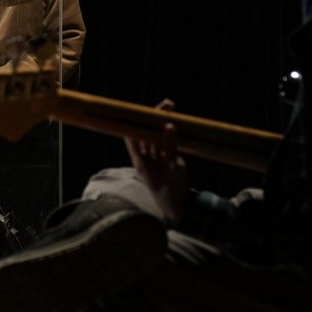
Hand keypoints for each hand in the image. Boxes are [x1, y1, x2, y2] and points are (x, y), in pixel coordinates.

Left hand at [125, 99, 187, 225]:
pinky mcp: (165, 160)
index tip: (143, 109)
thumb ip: (172, 147)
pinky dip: (168, 132)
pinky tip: (174, 122)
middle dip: (154, 117)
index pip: (132, 136)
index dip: (135, 121)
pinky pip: (164, 142)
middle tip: (167, 104)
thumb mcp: (174, 169)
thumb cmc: (173, 192)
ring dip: (162, 122)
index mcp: (140, 162)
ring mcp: (155, 159)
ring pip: (155, 136)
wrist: (179, 208)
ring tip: (172, 107)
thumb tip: (169, 126)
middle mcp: (145, 158)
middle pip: (145, 133)